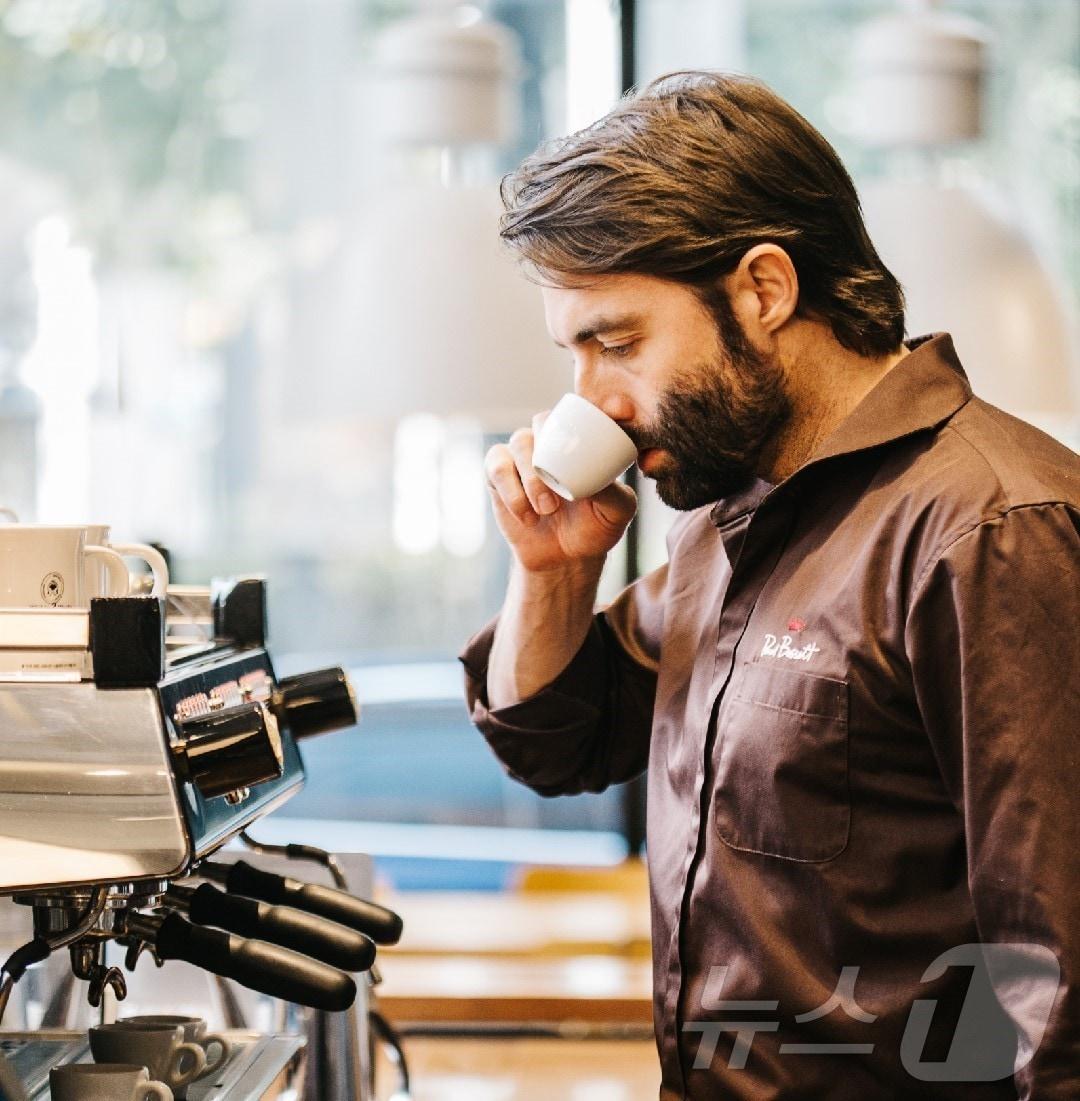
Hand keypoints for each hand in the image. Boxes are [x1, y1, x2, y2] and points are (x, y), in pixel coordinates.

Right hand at [484, 414, 637, 572]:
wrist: (563, 557)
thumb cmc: (594, 528)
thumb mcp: (616, 513)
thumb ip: (614, 492)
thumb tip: (596, 475)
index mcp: (582, 440)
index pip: (583, 413)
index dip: (591, 410)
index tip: (615, 413)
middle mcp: (551, 440)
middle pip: (544, 420)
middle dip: (550, 451)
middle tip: (560, 494)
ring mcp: (523, 454)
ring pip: (520, 441)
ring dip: (531, 477)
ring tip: (545, 510)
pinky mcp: (498, 471)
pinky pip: (497, 466)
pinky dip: (511, 491)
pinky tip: (525, 514)